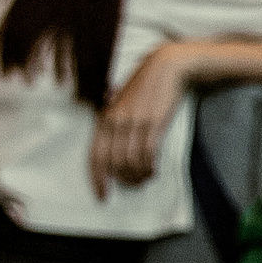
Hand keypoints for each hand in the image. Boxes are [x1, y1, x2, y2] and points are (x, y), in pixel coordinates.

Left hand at [89, 45, 192, 197]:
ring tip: (145, 178)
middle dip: (123, 180)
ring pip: (131, 161)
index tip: (103, 195)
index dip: (98, 179)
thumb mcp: (121, 103)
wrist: (166, 67)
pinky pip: (148, 153)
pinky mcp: (153, 122)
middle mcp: (116, 121)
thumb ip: (114, 123)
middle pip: (114, 163)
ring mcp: (135, 122)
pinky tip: (153, 170)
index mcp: (105, 117)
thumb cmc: (144, 86)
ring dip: (138, 175)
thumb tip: (112, 149)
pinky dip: (150, 167)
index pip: (95, 156)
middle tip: (132, 186)